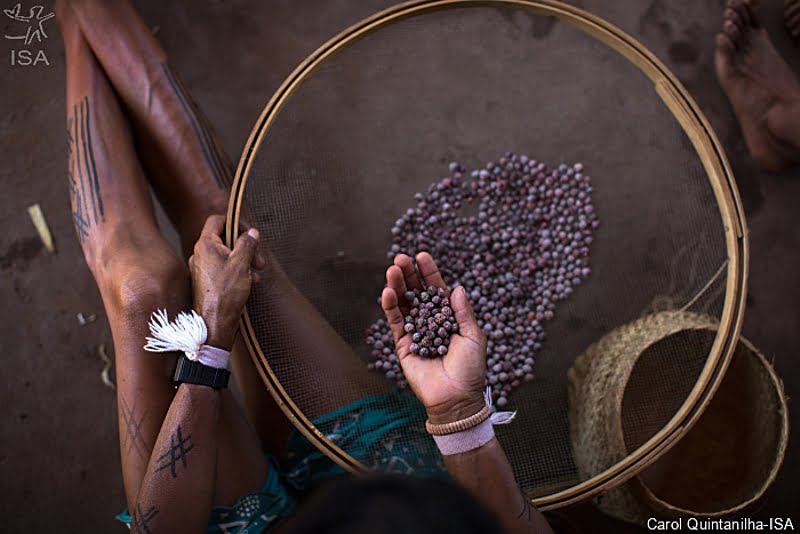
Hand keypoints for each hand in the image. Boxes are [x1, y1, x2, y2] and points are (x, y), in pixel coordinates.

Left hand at [189, 215, 262, 349]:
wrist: (214, 323)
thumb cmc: (226, 293)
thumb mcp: (242, 264)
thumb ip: (247, 244)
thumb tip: (252, 232)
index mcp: (205, 245)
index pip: (217, 220)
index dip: (234, 222)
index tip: (249, 234)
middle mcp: (199, 254)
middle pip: (224, 239)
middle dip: (245, 247)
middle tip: (259, 260)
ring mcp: (201, 268)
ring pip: (226, 255)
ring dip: (244, 261)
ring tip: (255, 274)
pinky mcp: (206, 281)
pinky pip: (223, 269)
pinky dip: (237, 272)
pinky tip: (248, 283)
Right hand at [381, 253, 486, 424]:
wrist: (457, 399)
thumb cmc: (471, 369)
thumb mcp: (473, 336)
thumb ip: (463, 312)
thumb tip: (456, 287)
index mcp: (448, 318)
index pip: (436, 290)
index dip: (430, 273)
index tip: (422, 255)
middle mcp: (430, 322)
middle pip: (416, 293)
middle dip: (408, 275)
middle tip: (401, 258)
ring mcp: (415, 332)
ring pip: (403, 304)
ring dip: (397, 286)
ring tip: (392, 269)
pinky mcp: (403, 346)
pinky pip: (395, 323)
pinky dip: (390, 307)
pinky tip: (388, 291)